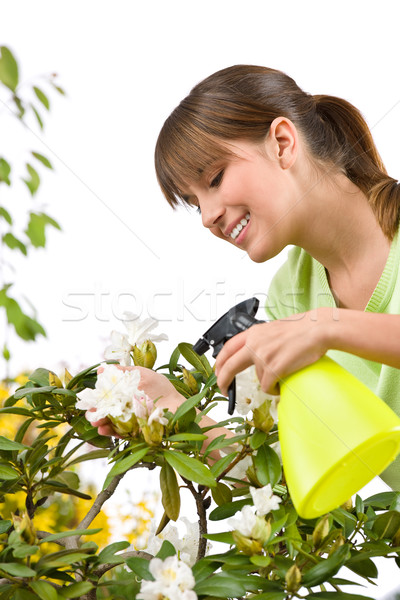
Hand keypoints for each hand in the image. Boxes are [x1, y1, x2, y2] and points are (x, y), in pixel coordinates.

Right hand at [88, 365, 184, 436]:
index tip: (91, 396)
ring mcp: (129, 421)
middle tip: (90, 411)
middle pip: (106, 410)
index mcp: (125, 393)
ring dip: (100, 422)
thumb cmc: (161, 388)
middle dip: (96, 411)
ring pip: (110, 422)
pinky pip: (119, 433)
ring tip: (94, 421)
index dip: (98, 396)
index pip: (107, 396)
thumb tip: (101, 370)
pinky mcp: (134, 433)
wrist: (177, 406)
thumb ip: (122, 373)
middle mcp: (125, 407)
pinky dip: (110, 432)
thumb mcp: (141, 375)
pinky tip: (103, 429)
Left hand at [215, 308, 330, 394]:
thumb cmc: (301, 329)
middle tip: (223, 389)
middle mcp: (254, 344)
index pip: (228, 348)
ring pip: (258, 379)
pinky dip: (274, 389)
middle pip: (229, 366)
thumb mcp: (273, 329)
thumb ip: (260, 340)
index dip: (220, 362)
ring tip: (283, 373)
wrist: (317, 329)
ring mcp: (263, 356)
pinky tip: (281, 383)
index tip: (218, 370)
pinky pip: (268, 387)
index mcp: (253, 333)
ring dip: (268, 382)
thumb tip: (255, 354)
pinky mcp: (273, 368)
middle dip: (223, 380)